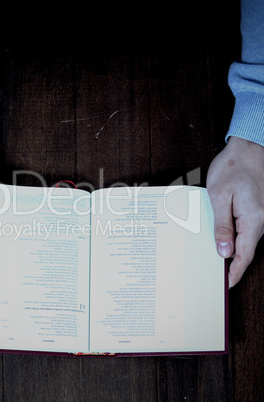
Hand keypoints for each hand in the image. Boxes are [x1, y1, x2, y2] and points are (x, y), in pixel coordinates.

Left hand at [207, 136, 263, 287]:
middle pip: (246, 248)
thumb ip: (222, 225)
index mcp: (253, 219)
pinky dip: (236, 236)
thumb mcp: (219, 196)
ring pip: (247, 239)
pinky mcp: (257, 209)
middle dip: (233, 263)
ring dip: (233, 248)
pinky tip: (223, 237)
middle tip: (216, 274)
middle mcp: (262, 220)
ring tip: (216, 258)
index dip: (236, 271)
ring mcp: (262, 214)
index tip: (228, 284)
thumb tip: (225, 251)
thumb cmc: (233, 168)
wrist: (249, 148)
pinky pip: (247, 228)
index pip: (245, 254)